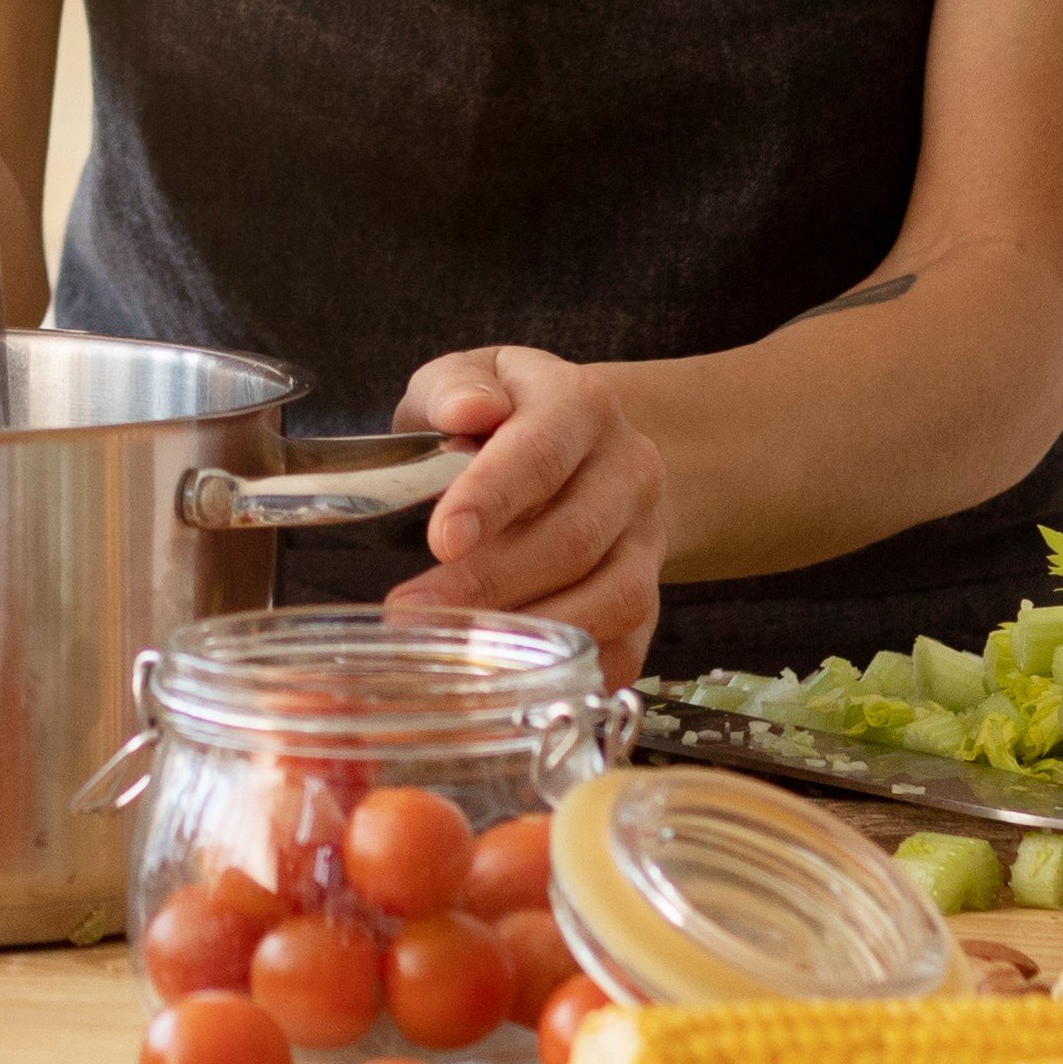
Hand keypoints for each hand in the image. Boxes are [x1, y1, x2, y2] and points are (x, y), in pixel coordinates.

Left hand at [378, 346, 666, 686]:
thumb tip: (465, 410)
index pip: (540, 452)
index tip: (442, 539)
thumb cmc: (503, 417)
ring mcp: (647, 539)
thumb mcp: (469, 379)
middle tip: (411, 615)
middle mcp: (630, 471)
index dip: (491, 498)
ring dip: (531, 634)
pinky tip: (515, 685)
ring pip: (612, 598)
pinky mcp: (651, 597)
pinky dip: (575, 674)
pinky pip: (629, 647)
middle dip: (489, 584)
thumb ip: (455, 387)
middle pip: (572, 539)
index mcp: (581, 406)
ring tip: (455, 653)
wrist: (584, 446)